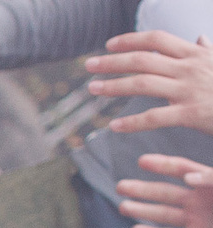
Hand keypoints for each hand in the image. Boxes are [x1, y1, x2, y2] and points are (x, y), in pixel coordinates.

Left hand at [94, 31, 212, 135]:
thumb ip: (209, 52)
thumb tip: (200, 39)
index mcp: (195, 55)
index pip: (157, 40)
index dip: (131, 40)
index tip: (108, 44)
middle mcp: (190, 68)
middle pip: (143, 59)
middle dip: (113, 61)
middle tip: (88, 66)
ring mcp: (190, 90)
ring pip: (143, 84)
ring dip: (114, 86)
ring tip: (93, 89)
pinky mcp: (191, 113)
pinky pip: (154, 117)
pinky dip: (131, 122)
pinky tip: (113, 127)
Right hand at [124, 155, 212, 227]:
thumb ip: (211, 179)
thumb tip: (187, 176)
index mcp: (208, 185)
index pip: (182, 170)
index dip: (162, 165)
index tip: (142, 160)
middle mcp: (199, 201)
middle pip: (165, 193)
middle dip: (143, 189)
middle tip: (120, 185)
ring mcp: (196, 221)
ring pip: (163, 215)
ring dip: (142, 211)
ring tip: (123, 206)